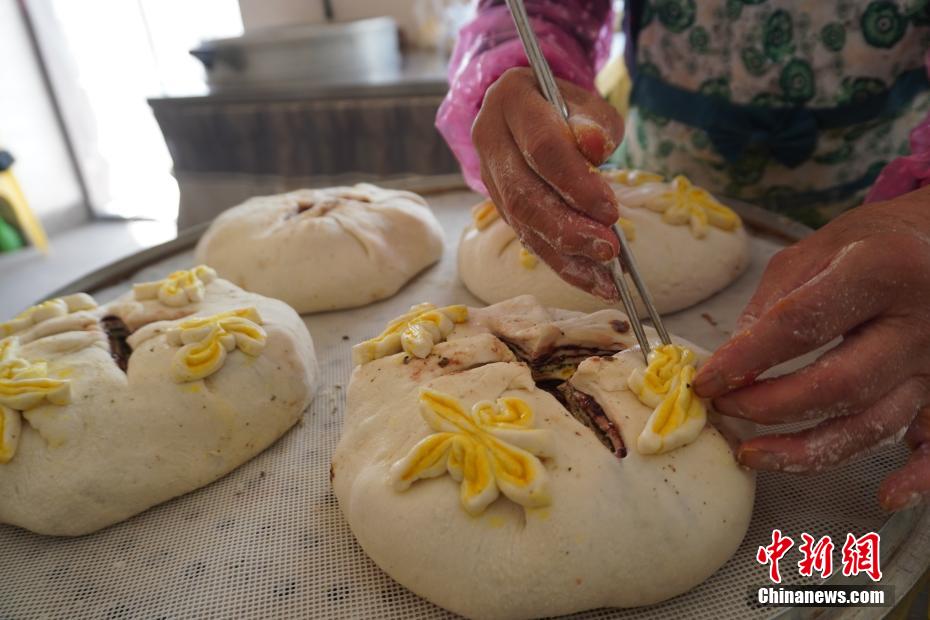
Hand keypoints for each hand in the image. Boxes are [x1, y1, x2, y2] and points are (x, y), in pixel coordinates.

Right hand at [472, 67, 623, 299]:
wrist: (533, 109)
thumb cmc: (566, 107)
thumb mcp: (588, 103)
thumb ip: (595, 124)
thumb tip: (595, 148)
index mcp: (510, 100)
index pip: (542, 148)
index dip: (576, 182)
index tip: (611, 210)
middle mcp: (490, 138)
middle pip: (524, 194)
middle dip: (568, 228)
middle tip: (609, 250)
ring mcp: (489, 175)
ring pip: (521, 222)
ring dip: (566, 255)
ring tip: (605, 279)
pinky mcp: (498, 204)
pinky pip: (527, 237)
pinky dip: (561, 262)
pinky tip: (591, 279)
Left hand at [692, 187, 929, 510]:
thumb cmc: (873, 243)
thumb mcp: (815, 250)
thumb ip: (772, 305)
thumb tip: (730, 362)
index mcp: (880, 271)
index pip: (799, 325)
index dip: (744, 360)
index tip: (705, 382)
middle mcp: (918, 321)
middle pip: (838, 383)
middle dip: (769, 406)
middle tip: (724, 408)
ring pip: (874, 423)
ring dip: (808, 450)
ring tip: (752, 454)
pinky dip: (918, 480)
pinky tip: (884, 496)